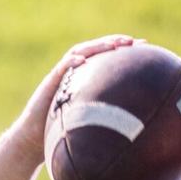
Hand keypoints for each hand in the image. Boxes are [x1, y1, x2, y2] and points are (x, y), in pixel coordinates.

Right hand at [12, 34, 137, 159]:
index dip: (124, 49)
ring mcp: (62, 76)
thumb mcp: (95, 120)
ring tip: (112, 45)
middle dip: (113, 42)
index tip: (144, 46)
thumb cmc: (67, 131)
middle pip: (94, 50)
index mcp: (87, 77)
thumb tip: (142, 124)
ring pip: (78, 54)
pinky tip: (82, 61)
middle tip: (132, 40)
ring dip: (95, 47)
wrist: (36, 139)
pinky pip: (60, 70)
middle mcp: (75, 72)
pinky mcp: (50, 84)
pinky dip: (70, 64)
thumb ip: (112, 114)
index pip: (106, 57)